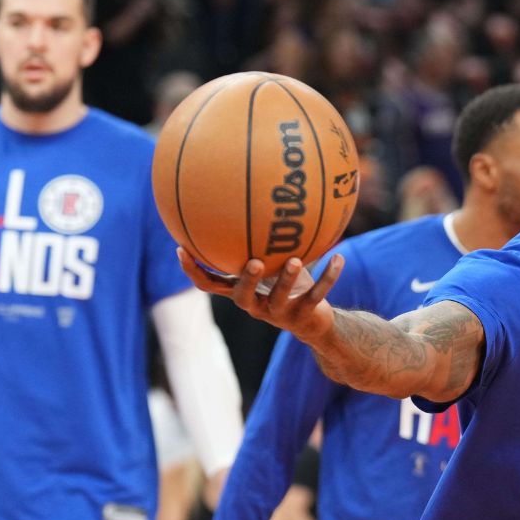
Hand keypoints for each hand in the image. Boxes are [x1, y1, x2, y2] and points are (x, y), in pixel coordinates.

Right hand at [177, 249, 342, 343]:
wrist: (316, 323)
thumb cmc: (288, 286)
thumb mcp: (272, 262)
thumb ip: (257, 241)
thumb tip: (246, 195)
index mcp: (242, 292)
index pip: (209, 285)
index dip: (193, 270)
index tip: (180, 248)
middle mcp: (256, 306)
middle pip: (242, 297)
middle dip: (247, 280)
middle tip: (253, 261)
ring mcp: (280, 313)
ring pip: (281, 298)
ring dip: (289, 280)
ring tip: (296, 260)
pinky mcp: (305, 316)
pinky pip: (318, 294)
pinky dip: (329, 276)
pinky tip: (338, 257)